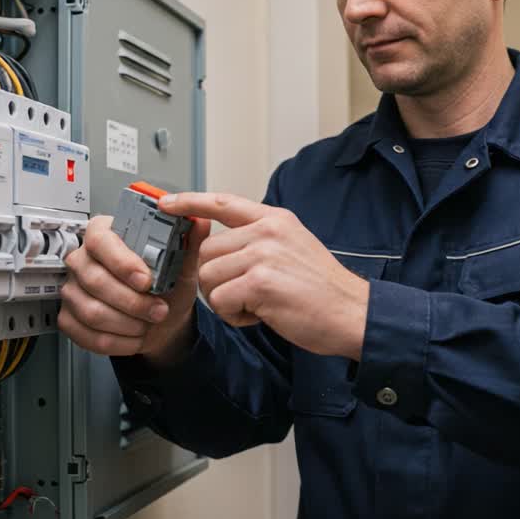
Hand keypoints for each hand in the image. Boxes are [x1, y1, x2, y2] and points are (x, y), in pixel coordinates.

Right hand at [59, 214, 211, 366]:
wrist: (163, 319)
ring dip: (128, 323)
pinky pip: (86, 334)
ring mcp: (72, 289)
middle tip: (159, 310)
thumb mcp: (183, 265)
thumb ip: (189, 243)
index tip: (147, 280)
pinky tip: (135, 336)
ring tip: (149, 322)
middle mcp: (82, 259)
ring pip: (92, 311)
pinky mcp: (69, 317)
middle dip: (133, 301)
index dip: (122, 262)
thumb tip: (199, 221)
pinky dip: (118, 342)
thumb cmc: (168, 286)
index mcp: (105, 234)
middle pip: (95, 279)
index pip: (100, 240)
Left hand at [159, 192, 368, 359]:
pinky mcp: (259, 282)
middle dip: (216, 280)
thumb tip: (221, 246)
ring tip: (257, 304)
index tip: (167, 203)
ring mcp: (263, 255)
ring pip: (209, 278)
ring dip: (226, 300)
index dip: (190, 202)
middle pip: (207, 252)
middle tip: (246, 294)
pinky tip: (261, 315)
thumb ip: (260, 240)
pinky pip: (221, 301)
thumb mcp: (295, 247)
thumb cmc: (323, 290)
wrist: (352, 313)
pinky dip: (235, 316)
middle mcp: (267, 232)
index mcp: (275, 220)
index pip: (223, 203)